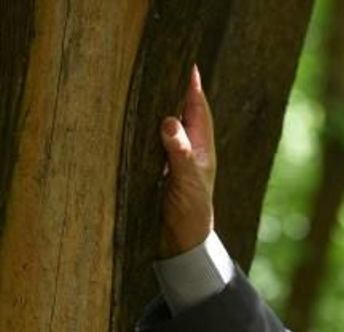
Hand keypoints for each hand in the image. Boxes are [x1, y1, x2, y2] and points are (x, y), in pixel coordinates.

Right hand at [159, 65, 215, 256]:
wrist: (181, 246)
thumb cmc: (191, 215)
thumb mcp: (187, 184)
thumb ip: (179, 153)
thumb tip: (169, 120)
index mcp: (201, 150)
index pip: (198, 110)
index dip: (193, 87)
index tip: (189, 64)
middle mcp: (188, 151)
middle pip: (182, 114)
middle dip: (174, 91)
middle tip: (164, 65)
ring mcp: (172, 161)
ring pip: (166, 127)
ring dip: (158, 108)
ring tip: (146, 84)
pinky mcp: (157, 171)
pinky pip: (151, 143)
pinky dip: (144, 130)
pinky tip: (132, 120)